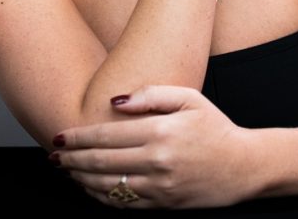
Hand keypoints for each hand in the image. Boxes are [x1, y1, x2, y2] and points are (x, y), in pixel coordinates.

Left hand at [51, 85, 258, 208]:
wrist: (243, 166)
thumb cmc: (215, 128)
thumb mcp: (189, 99)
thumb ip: (152, 94)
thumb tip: (115, 101)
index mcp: (161, 131)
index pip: (107, 135)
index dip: (78, 137)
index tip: (59, 135)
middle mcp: (157, 160)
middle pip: (101, 162)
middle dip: (72, 159)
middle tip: (54, 155)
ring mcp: (159, 186)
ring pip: (108, 185)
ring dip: (81, 178)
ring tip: (67, 170)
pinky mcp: (163, 203)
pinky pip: (124, 203)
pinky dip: (102, 196)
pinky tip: (91, 187)